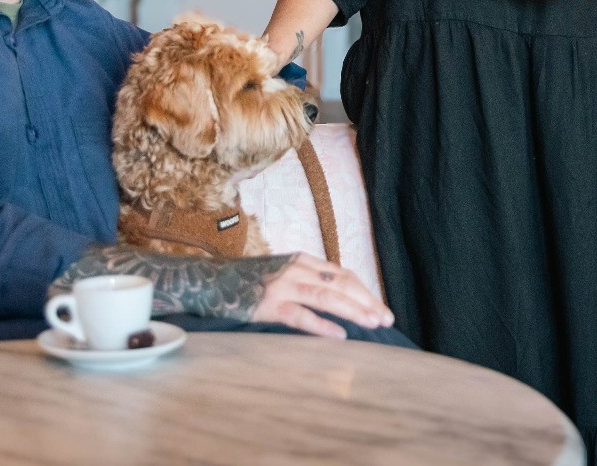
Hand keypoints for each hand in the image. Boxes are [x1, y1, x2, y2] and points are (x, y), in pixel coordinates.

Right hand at [250, 252, 394, 338]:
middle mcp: (297, 270)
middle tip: (387, 319)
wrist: (210, 280)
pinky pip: (299, 316)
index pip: (343, 274)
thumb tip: (339, 299)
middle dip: (367, 301)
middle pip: (341, 283)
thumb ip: (308, 281)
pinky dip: (321, 325)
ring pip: (325, 297)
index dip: (365, 291)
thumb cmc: (250, 281)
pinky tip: (339, 335)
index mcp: (303, 261)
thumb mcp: (284, 273)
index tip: (382, 308)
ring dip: (352, 310)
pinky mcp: (269, 305)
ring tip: (372, 323)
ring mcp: (283, 287)